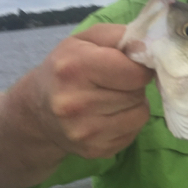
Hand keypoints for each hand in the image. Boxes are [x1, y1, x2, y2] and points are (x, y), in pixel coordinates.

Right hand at [22, 23, 153, 159]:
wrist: (37, 111)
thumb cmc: (66, 67)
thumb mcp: (85, 40)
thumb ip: (119, 36)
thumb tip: (151, 46)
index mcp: (74, 68)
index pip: (134, 72)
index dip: (139, 66)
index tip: (130, 65)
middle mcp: (77, 103)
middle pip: (137, 93)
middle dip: (133, 85)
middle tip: (116, 82)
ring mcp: (86, 132)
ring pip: (140, 114)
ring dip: (133, 104)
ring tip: (113, 97)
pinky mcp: (96, 151)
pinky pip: (134, 133)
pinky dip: (128, 122)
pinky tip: (109, 115)